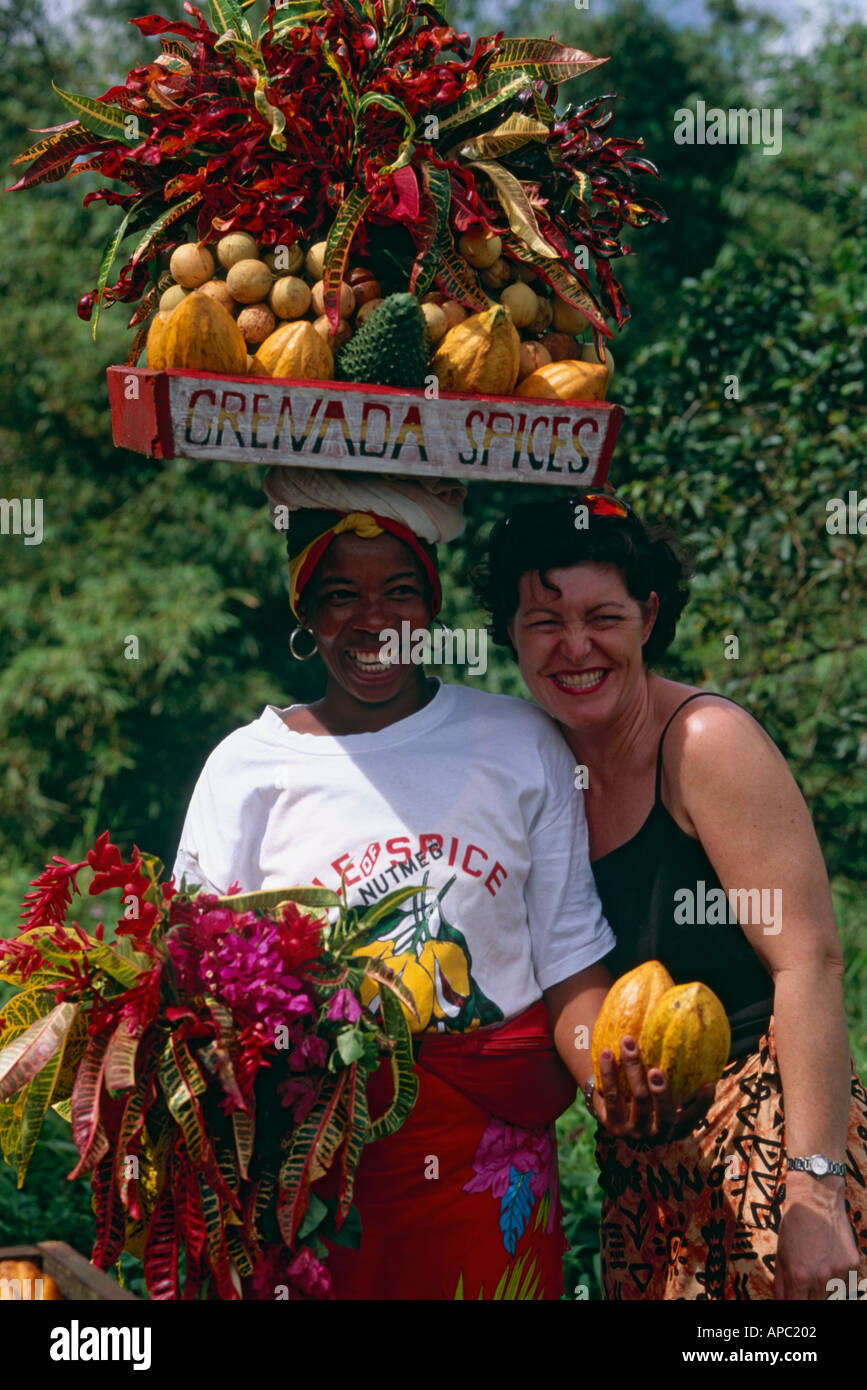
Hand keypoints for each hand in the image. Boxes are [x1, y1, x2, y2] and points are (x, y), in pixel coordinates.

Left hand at [592, 1035, 715, 1141]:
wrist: (614, 1111)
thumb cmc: (649, 1094)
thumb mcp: (665, 1093)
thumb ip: (681, 1076)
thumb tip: (700, 1042)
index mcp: (676, 1127)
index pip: (693, 1118)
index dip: (702, 1104)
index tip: (708, 1083)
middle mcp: (657, 1133)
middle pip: (663, 1115)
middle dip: (661, 1093)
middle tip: (656, 1070)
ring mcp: (634, 1132)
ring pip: (636, 1099)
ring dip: (632, 1068)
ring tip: (628, 1042)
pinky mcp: (612, 1124)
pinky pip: (611, 1096)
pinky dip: (609, 1073)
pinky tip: (607, 1052)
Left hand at [774, 1178, 858, 1299]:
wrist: (817, 1200)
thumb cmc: (794, 1224)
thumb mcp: (780, 1253)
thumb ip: (781, 1283)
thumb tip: (781, 1302)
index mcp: (799, 1275)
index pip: (797, 1305)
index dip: (794, 1303)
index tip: (795, 1298)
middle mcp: (821, 1277)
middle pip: (816, 1304)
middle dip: (809, 1296)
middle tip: (806, 1279)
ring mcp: (839, 1271)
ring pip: (833, 1294)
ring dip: (825, 1286)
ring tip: (818, 1263)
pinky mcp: (852, 1264)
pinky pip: (846, 1281)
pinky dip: (839, 1276)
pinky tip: (830, 1257)